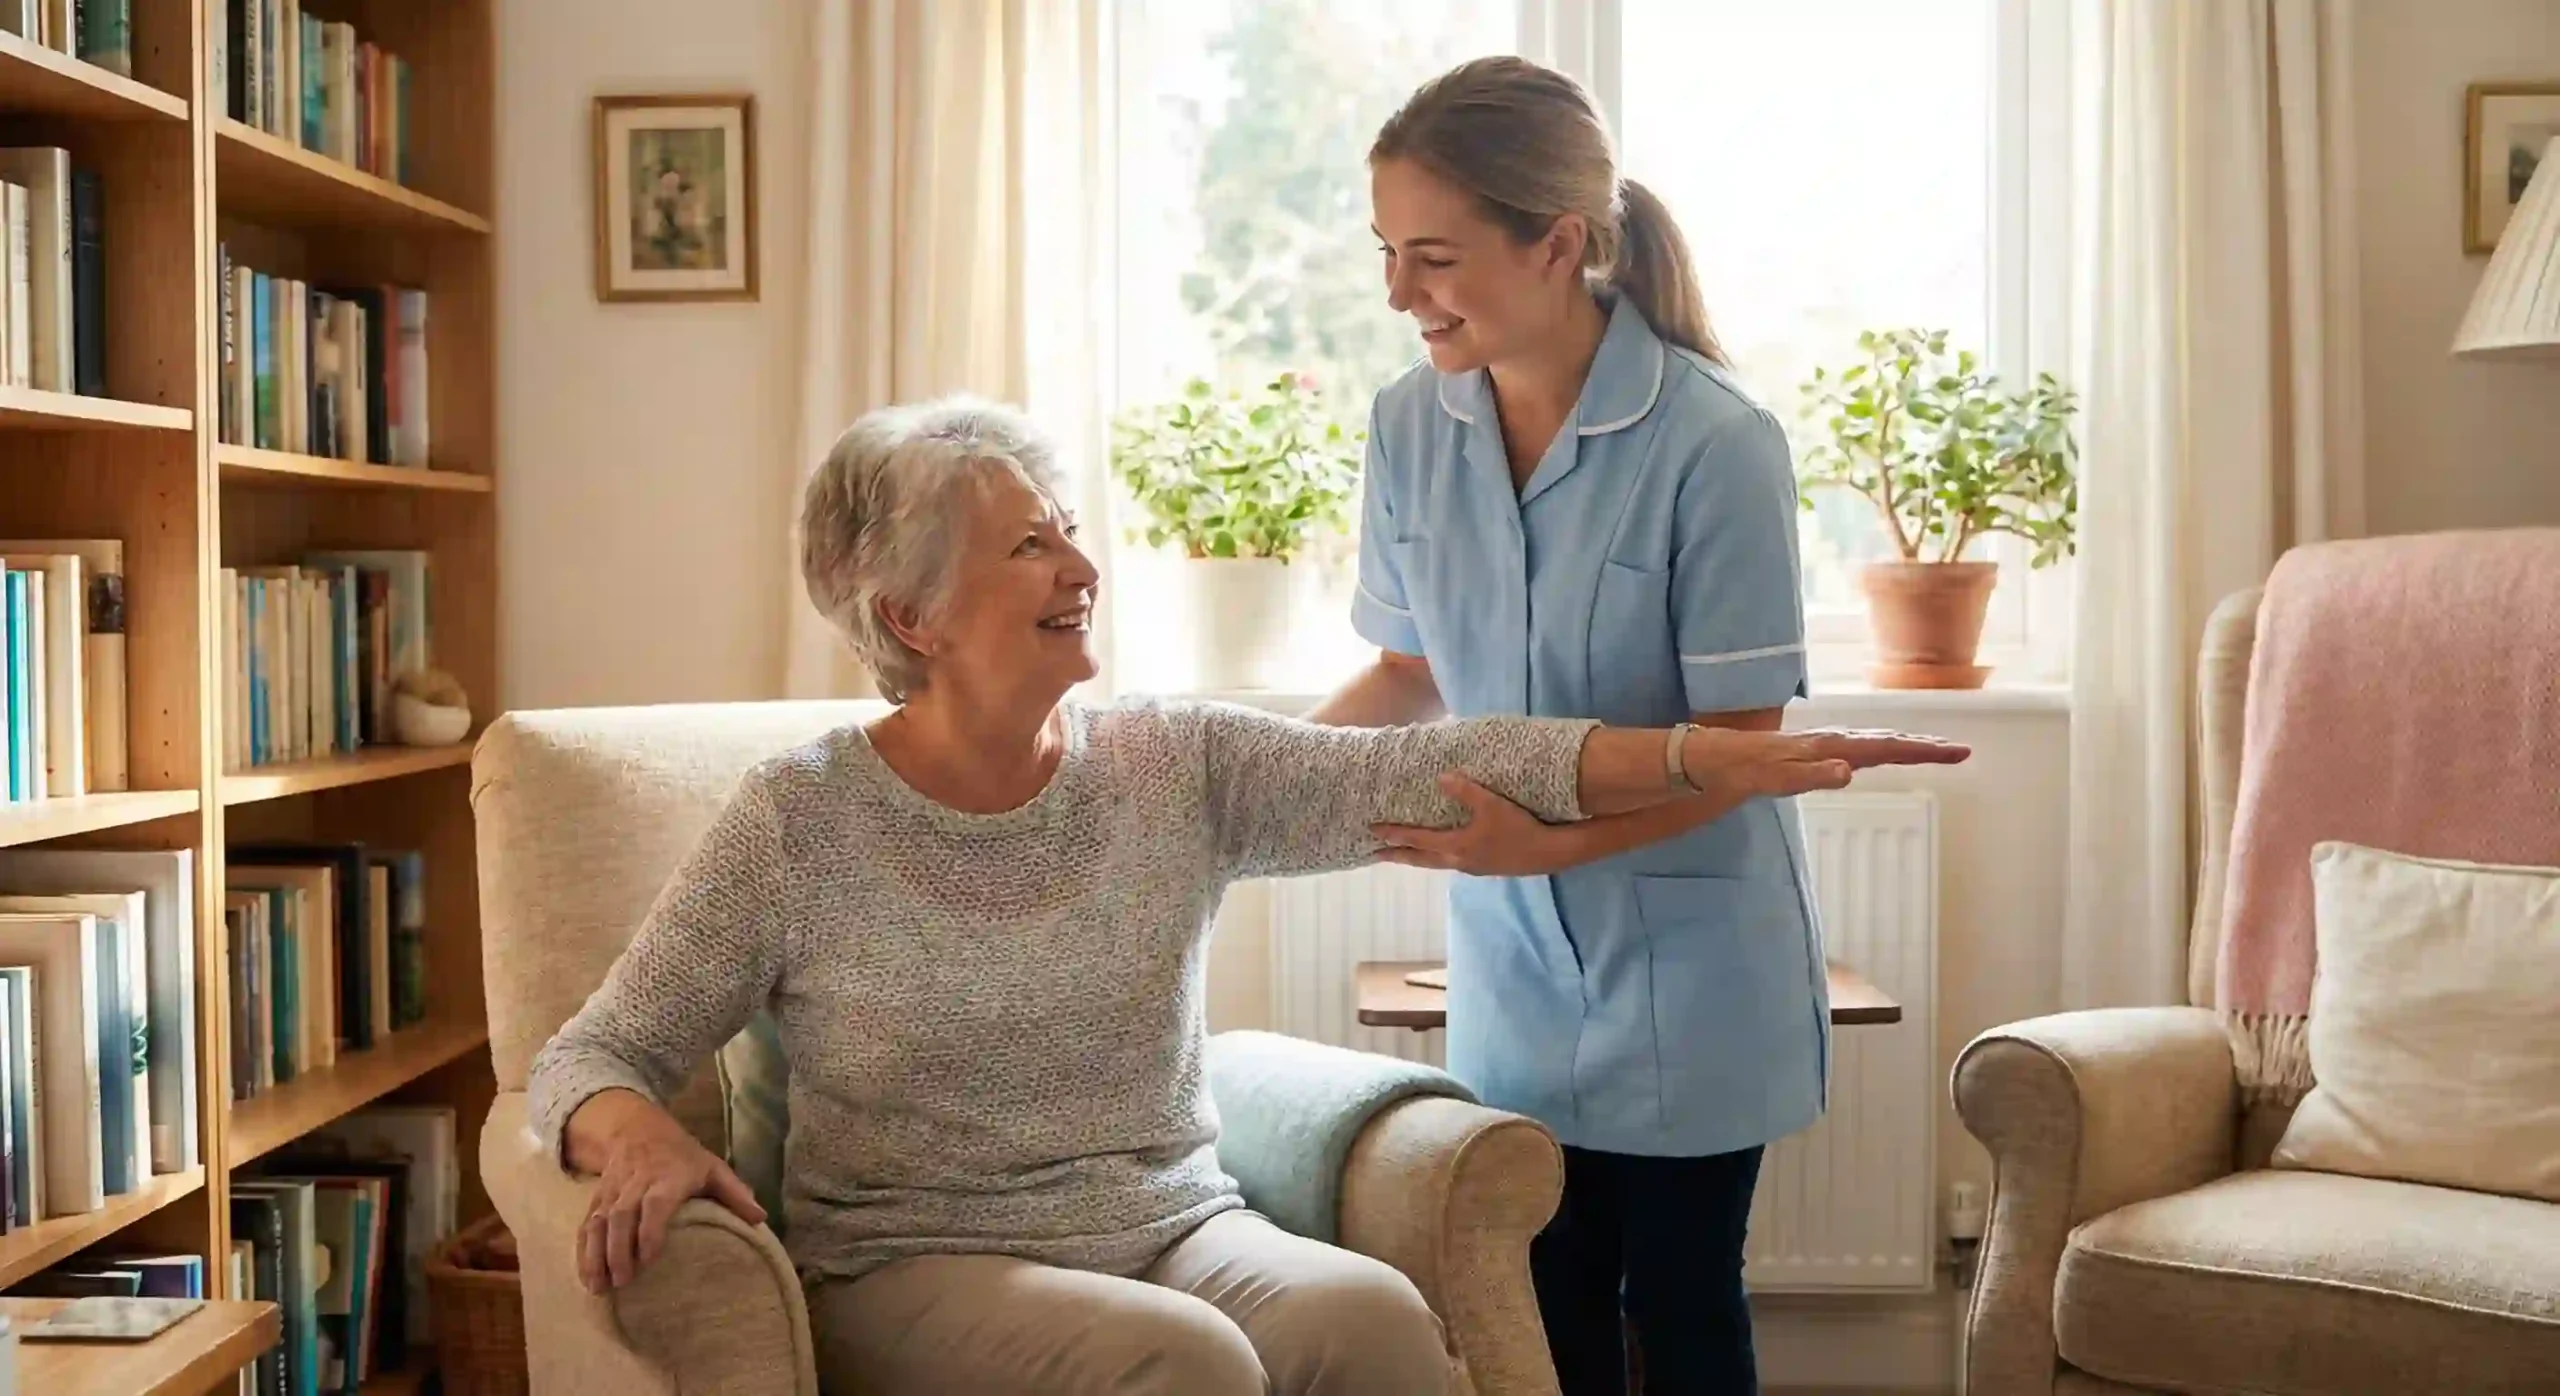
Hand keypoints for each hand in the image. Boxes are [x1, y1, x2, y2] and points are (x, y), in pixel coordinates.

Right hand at [574, 1092, 767, 1292]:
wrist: (637, 1128)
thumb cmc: (683, 1156)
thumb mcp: (713, 1167)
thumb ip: (735, 1193)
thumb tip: (760, 1219)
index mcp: (669, 1176)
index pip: (655, 1203)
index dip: (650, 1230)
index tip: (648, 1260)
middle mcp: (637, 1182)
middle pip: (622, 1215)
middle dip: (619, 1249)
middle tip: (623, 1283)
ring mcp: (613, 1190)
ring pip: (599, 1221)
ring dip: (596, 1254)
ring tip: (598, 1287)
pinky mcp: (597, 1198)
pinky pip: (586, 1223)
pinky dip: (583, 1250)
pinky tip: (586, 1276)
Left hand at [1372, 771, 1584, 874]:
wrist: (1549, 853)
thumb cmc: (1518, 828)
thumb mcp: (1491, 804)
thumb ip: (1465, 790)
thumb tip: (1441, 777)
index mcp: (1456, 847)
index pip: (1417, 840)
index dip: (1394, 834)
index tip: (1373, 830)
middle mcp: (1459, 861)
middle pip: (1420, 859)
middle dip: (1397, 855)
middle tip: (1374, 853)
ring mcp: (1472, 867)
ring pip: (1436, 863)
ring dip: (1417, 857)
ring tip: (1404, 853)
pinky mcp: (1485, 867)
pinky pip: (1452, 861)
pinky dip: (1437, 856)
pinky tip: (1443, 851)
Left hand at [1679, 725, 1970, 803]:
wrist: (1714, 759)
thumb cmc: (1743, 770)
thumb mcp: (1774, 778)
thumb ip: (1811, 776)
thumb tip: (1849, 771)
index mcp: (1831, 747)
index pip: (1886, 748)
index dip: (1922, 750)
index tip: (1955, 752)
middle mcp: (1833, 741)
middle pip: (1888, 741)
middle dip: (1925, 746)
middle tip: (1960, 751)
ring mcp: (1826, 745)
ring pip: (1876, 742)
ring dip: (1907, 745)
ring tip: (1936, 750)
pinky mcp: (1817, 752)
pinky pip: (1859, 749)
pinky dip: (1883, 749)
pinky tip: (1886, 753)